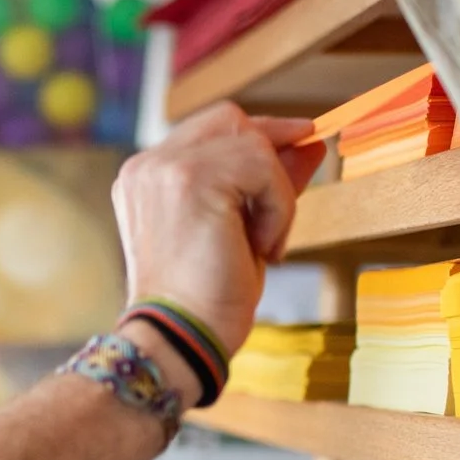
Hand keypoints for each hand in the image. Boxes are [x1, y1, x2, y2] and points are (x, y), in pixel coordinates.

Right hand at [110, 102, 321, 360]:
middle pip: (229, 120)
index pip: (211, 130)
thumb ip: (267, 182)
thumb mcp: (242, 229)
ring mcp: (165, 167)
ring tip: (263, 244)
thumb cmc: (207, 298)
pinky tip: (262, 248)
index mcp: (147, 178)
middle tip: (293, 190)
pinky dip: (278, 208)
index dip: (259, 136)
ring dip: (275, 194)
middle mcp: (148, 165)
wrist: (182, 338)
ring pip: (252, 143)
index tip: (300, 142)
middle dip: (272, 148)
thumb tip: (311, 142)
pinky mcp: (191, 178)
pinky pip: (262, 168)